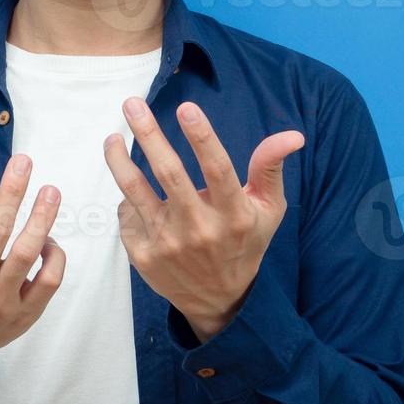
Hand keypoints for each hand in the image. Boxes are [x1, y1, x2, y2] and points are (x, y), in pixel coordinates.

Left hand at [104, 98, 304, 341]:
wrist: (217, 300)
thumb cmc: (244, 243)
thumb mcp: (268, 210)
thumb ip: (270, 169)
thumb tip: (292, 135)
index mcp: (234, 215)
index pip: (218, 169)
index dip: (202, 137)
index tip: (186, 108)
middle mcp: (200, 229)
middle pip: (169, 173)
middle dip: (149, 134)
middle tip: (132, 103)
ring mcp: (168, 243)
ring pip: (135, 190)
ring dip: (119, 159)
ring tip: (112, 137)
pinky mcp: (143, 255)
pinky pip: (128, 213)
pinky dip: (128, 197)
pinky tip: (133, 190)